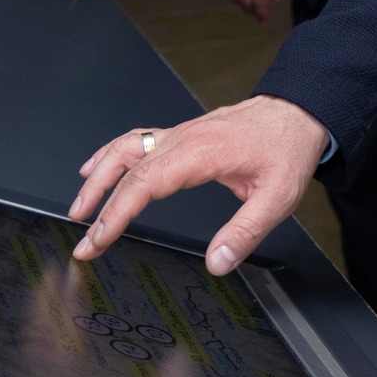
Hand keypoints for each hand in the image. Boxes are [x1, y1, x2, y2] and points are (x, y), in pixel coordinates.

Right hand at [68, 96, 328, 271]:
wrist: (297, 112)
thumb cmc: (287, 150)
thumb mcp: (277, 197)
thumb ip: (245, 232)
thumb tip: (217, 263)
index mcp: (202, 153)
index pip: (146, 183)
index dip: (117, 213)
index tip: (98, 239)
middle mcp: (185, 138)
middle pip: (128, 167)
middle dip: (99, 203)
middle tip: (82, 238)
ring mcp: (181, 132)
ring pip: (127, 148)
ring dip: (98, 176)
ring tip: (79, 207)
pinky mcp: (183, 133)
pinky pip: (138, 140)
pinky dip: (111, 155)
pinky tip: (95, 167)